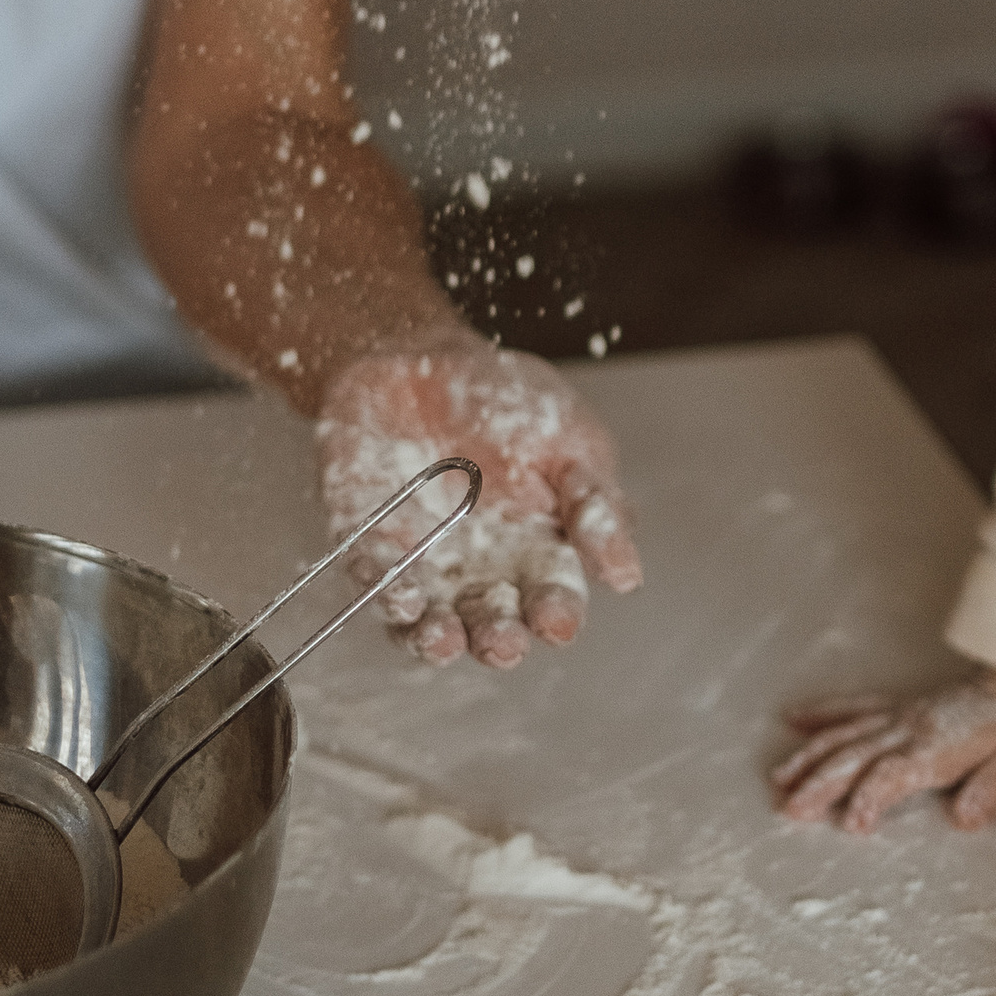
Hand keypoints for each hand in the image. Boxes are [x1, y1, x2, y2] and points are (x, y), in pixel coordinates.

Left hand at [318, 338, 639, 667]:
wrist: (425, 356)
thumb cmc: (507, 400)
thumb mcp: (570, 439)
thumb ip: (596, 505)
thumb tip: (627, 574)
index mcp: (539, 552)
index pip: (553, 599)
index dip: (557, 614)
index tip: (556, 618)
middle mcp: (481, 572)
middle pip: (492, 625)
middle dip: (497, 639)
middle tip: (500, 639)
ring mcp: (422, 563)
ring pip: (428, 621)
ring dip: (434, 637)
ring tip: (440, 636)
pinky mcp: (368, 541)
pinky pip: (370, 572)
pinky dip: (380, 582)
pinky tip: (394, 586)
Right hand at [771, 669, 995, 831]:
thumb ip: (993, 791)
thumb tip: (965, 818)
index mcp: (938, 747)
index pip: (894, 773)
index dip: (871, 798)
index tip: (852, 824)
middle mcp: (910, 729)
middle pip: (856, 755)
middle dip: (820, 782)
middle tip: (789, 808)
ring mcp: (900, 716)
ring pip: (845, 734)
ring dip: (810, 757)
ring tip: (779, 779)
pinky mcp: (898, 708)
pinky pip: (854, 708)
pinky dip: (822, 714)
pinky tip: (794, 719)